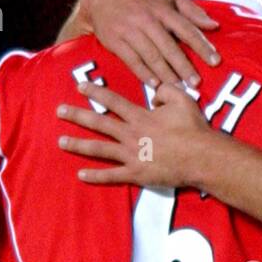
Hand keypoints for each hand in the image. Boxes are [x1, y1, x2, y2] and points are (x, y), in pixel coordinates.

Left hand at [58, 81, 211, 187]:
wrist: (202, 156)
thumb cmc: (194, 128)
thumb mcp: (183, 100)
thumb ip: (165, 91)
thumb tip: (154, 91)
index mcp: (141, 116)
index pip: (112, 101)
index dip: (95, 93)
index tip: (80, 86)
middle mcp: (131, 134)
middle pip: (99, 123)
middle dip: (77, 115)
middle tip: (59, 111)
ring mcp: (132, 155)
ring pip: (99, 149)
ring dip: (78, 145)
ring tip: (61, 141)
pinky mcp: (137, 174)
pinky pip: (112, 175)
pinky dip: (96, 176)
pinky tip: (80, 174)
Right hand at [59, 0, 220, 87]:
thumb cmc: (143, 0)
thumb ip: (192, 11)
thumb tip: (214, 25)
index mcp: (163, 10)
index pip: (186, 29)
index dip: (202, 45)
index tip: (215, 61)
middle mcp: (147, 20)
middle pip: (169, 46)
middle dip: (184, 66)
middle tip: (197, 83)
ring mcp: (130, 31)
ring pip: (151, 56)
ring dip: (166, 74)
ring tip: (179, 89)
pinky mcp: (116, 42)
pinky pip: (132, 60)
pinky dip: (144, 74)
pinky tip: (155, 85)